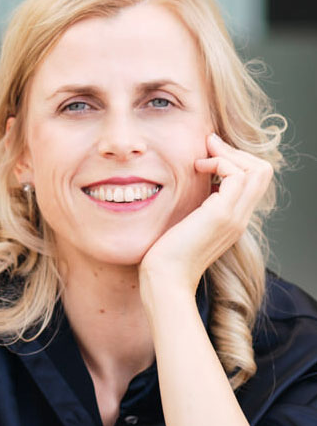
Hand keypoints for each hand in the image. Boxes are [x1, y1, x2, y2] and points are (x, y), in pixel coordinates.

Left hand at [139, 132, 272, 293]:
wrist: (164, 279)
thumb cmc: (165, 255)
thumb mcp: (184, 225)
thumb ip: (193, 208)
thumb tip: (187, 186)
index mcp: (233, 220)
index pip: (253, 181)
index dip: (235, 161)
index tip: (206, 156)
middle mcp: (240, 218)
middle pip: (262, 171)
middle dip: (235, 151)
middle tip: (208, 147)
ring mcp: (234, 217)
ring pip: (256, 170)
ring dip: (228, 154)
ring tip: (201, 158)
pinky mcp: (221, 215)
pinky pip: (236, 175)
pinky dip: (220, 163)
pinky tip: (197, 168)